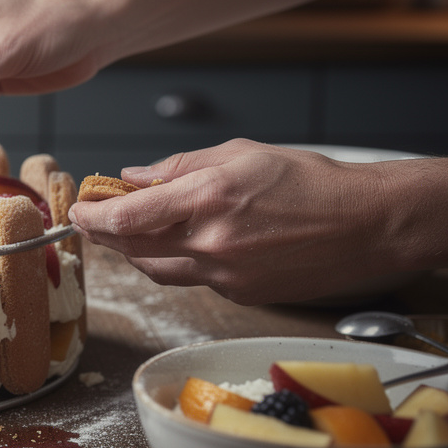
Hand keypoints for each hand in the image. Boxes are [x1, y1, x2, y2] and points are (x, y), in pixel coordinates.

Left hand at [67, 139, 406, 304]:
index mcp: (208, 199)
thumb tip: (136, 177)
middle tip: (93, 220)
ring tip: (130, 232)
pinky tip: (185, 244)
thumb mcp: (240, 153)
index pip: (126, 218)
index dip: (93, 216)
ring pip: (157, 269)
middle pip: (132, 248)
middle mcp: (211, 242)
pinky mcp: (239, 294)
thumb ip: (180, 167)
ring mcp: (225, 274)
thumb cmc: (313, 182)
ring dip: (135, 252)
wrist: (368, 225)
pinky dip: (178, 262)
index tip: (79, 208)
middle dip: (104, 234)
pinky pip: (192, 280)